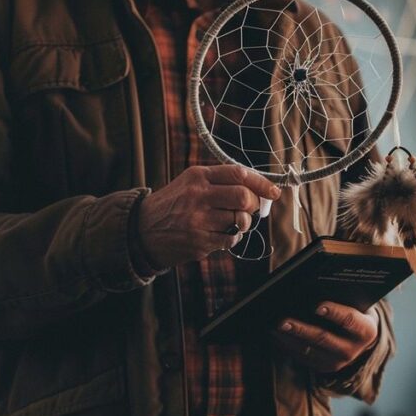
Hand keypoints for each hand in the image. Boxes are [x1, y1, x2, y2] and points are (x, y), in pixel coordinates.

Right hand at [138, 165, 280, 267]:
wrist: (142, 229)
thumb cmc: (173, 204)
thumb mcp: (190, 183)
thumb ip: (220, 182)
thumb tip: (258, 190)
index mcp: (198, 176)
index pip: (239, 174)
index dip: (262, 183)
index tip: (273, 192)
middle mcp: (197, 195)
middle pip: (244, 197)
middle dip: (253, 205)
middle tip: (249, 209)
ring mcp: (197, 220)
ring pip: (240, 220)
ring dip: (243, 223)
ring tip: (232, 222)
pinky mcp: (198, 241)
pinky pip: (230, 239)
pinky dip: (232, 238)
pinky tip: (221, 234)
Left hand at [271, 302, 377, 373]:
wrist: (360, 336)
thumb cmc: (355, 309)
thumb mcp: (356, 302)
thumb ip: (342, 295)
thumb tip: (314, 284)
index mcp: (366, 331)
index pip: (349, 320)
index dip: (334, 312)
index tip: (317, 305)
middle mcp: (352, 350)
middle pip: (323, 338)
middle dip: (301, 328)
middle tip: (282, 320)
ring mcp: (337, 362)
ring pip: (308, 350)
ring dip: (288, 338)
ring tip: (273, 326)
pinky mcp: (322, 367)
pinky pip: (300, 357)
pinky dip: (286, 345)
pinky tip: (275, 334)